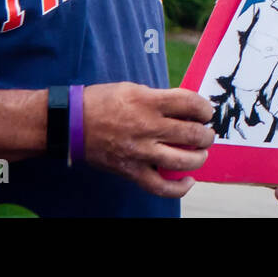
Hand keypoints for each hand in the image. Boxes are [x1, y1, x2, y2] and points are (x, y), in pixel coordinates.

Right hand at [83, 83, 214, 197]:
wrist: (71, 123)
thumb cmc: (103, 102)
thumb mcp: (135, 88)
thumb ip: (161, 98)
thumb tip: (187, 107)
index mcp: (149, 101)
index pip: (191, 104)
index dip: (205, 109)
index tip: (206, 112)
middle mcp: (148, 126)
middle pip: (192, 133)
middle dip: (206, 135)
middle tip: (206, 134)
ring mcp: (140, 151)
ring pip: (183, 161)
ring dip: (199, 158)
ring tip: (200, 153)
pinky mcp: (131, 170)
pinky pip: (160, 186)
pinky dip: (179, 187)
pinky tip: (188, 180)